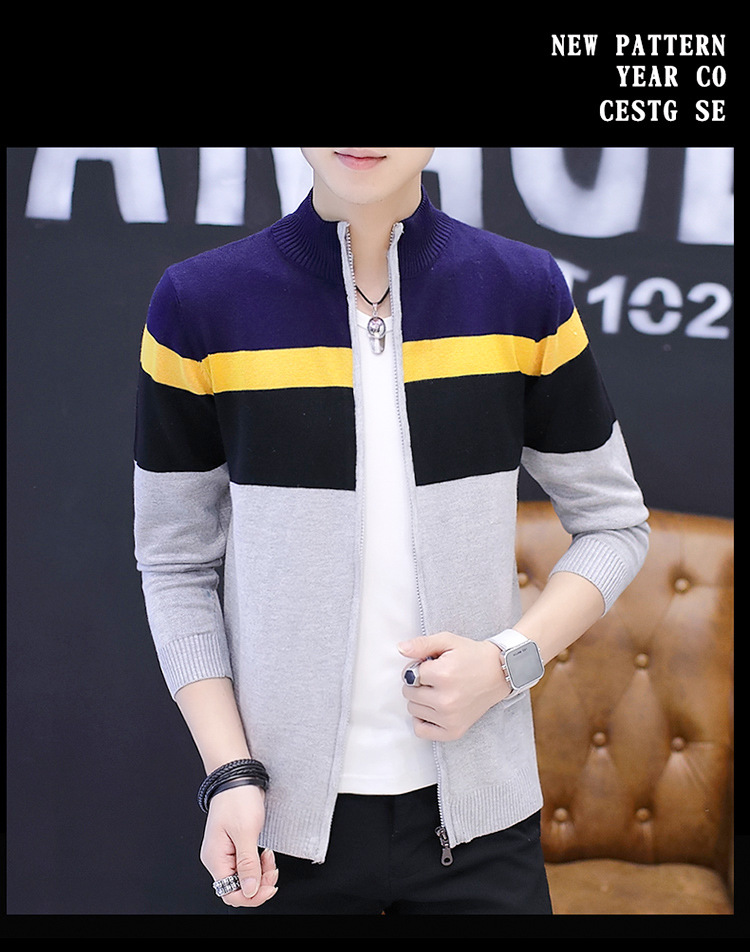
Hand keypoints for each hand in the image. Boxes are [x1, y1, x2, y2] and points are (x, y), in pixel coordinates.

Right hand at [200, 783, 278, 906]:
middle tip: (273, 870)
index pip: (230, 894)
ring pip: (243, 877)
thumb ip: (248, 864)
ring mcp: (225, 852)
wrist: (237, 776)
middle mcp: (217, 858)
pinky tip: (266, 854)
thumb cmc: (238, 798)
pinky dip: (258, 864)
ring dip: (260, 874)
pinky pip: (245, 865)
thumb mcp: (246, 832)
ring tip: (271, 859)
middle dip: (258, 884)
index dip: (251, 896)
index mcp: (215, 858)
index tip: (269, 887)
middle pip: (237, 888)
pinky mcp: (234, 845)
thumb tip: (248, 890)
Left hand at [399, 631, 508, 740]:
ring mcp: (450, 718)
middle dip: (417, 683)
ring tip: (438, 690)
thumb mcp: (448, 641)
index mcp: (443, 674)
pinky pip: (422, 731)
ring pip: (413, 709)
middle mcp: (446, 699)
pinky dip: (422, 720)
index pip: (409, 674)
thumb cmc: (472, 656)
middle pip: (409, 692)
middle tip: (436, 677)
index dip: (418, 667)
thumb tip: (400, 648)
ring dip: (420, 699)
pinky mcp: (454, 731)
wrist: (499, 673)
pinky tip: (433, 709)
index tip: (432, 665)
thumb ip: (422, 644)